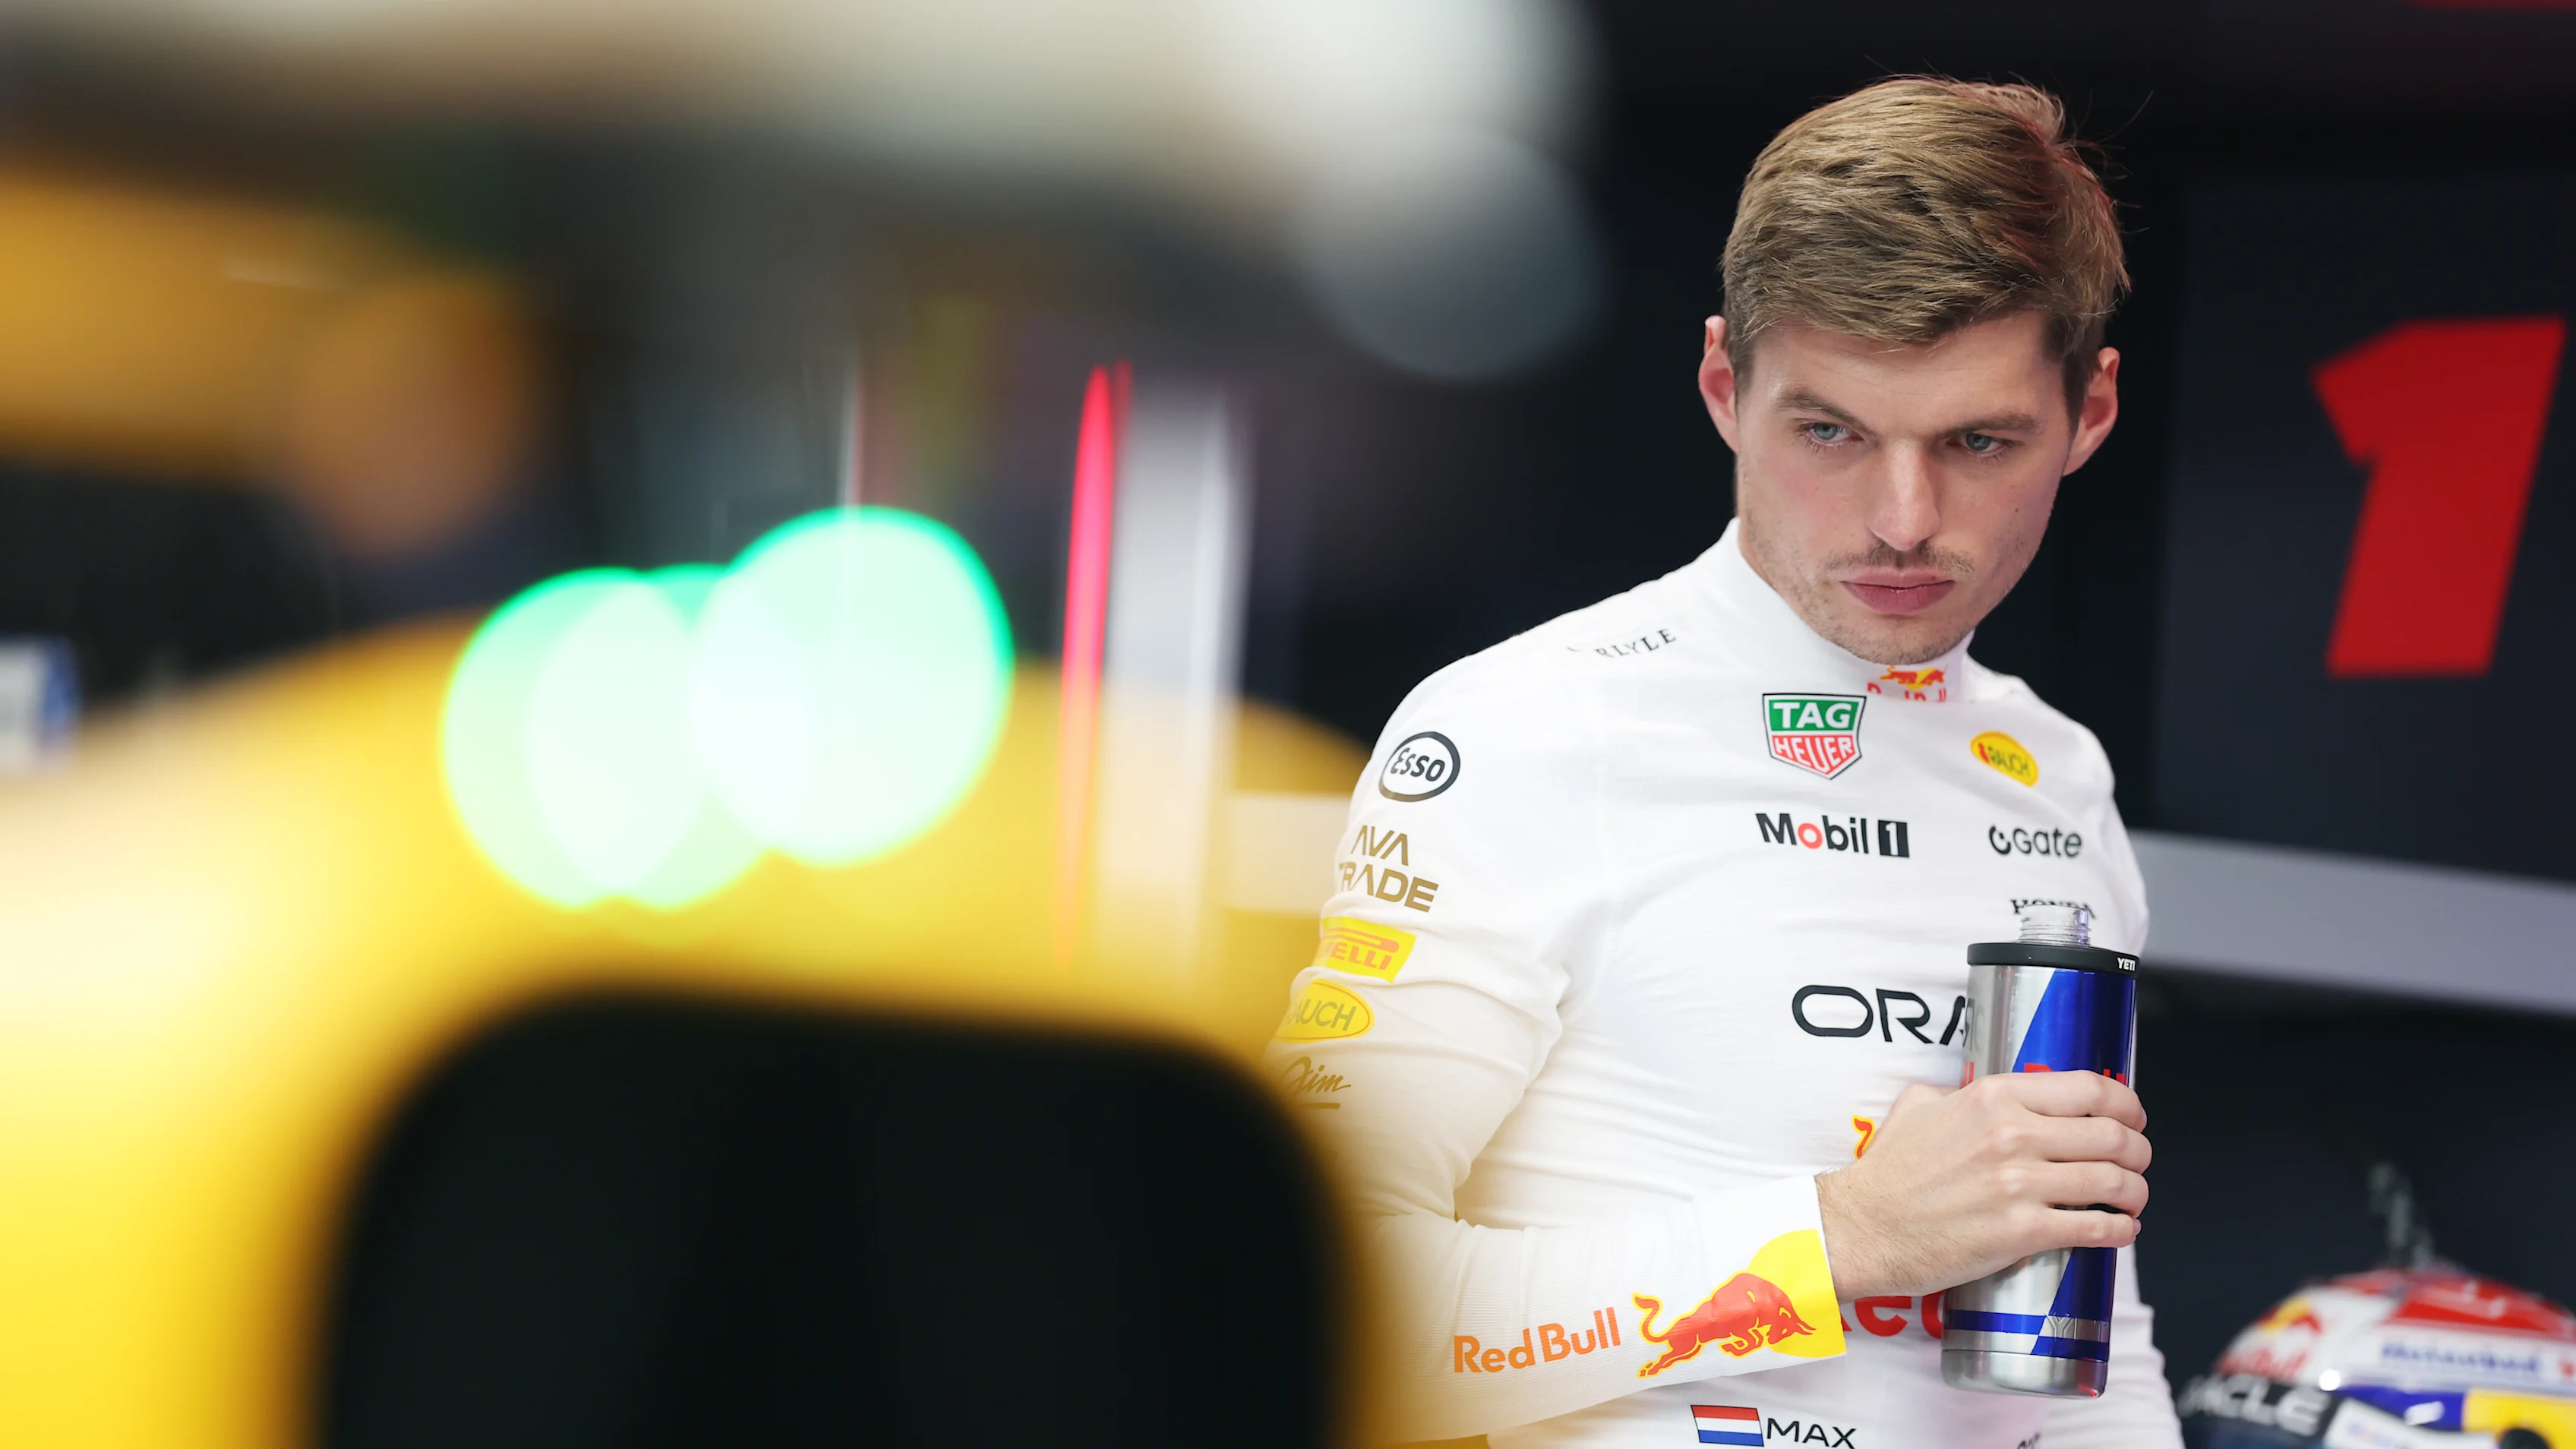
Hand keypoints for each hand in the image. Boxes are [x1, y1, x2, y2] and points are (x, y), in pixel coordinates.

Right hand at [1813, 1071, 2148, 1299]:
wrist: (1862, 1227)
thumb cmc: (1887, 1172)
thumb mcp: (1918, 1106)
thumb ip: (1958, 1096)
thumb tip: (1981, 1099)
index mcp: (1992, 1095)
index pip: (2088, 1088)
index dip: (2126, 1103)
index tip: (2133, 1116)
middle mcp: (2012, 1134)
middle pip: (2111, 1135)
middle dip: (2138, 1150)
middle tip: (2137, 1161)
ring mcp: (2019, 1184)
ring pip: (2113, 1182)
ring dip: (2136, 1192)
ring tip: (2133, 1199)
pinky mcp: (2023, 1231)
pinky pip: (2095, 1227)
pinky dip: (2120, 1230)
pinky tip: (2120, 1230)